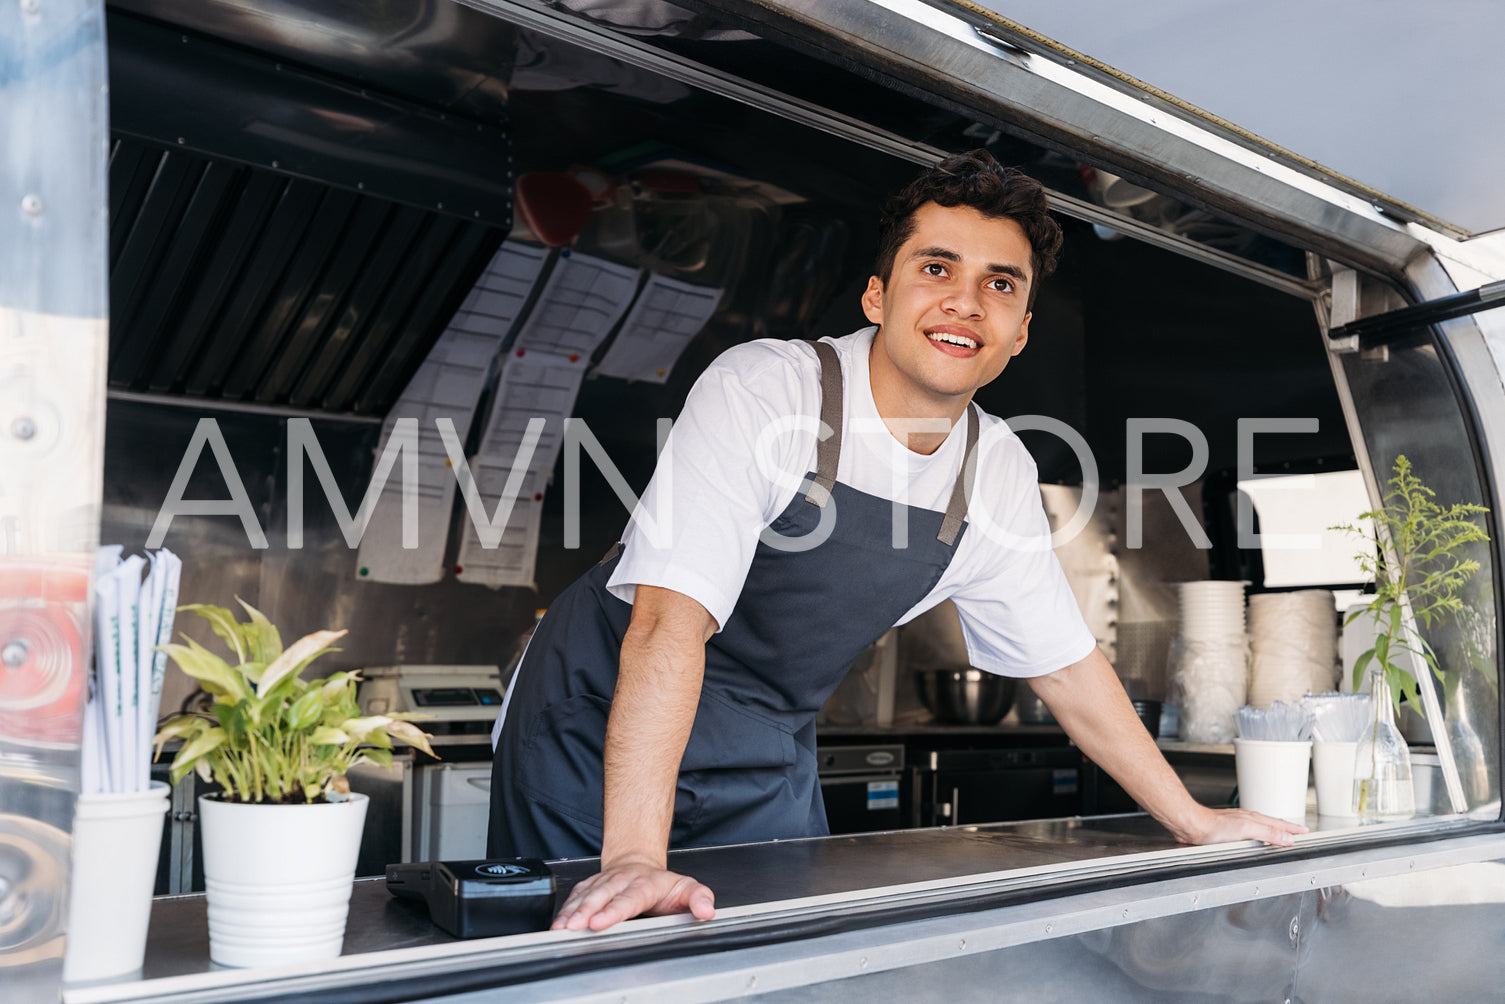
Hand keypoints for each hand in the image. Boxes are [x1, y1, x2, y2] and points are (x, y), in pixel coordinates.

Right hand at [551, 861, 714, 931]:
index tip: (600, 921)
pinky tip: (557, 923)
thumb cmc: (660, 882)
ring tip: (561, 927)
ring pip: (584, 896)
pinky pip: (574, 896)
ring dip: (571, 911)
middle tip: (574, 926)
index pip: (628, 899)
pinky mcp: (588, 885)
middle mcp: (620, 881)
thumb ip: (699, 898)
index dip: (613, 911)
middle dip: (586, 911)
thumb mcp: (686, 887)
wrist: (637, 862)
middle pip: (600, 897)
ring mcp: (602, 882)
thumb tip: (707, 910)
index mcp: (644, 885)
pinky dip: (564, 909)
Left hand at [1175, 806, 1307, 846]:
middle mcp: (1247, 821)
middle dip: (1285, 828)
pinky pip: (1249, 833)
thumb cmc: (1214, 826)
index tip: (1304, 831)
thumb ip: (1268, 833)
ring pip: (1260, 828)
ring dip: (1272, 831)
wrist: (1192, 826)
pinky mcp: (1227, 832)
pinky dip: (1257, 836)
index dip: (1292, 829)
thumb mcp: (1247, 830)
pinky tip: (1253, 839)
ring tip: (1279, 834)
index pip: (1279, 824)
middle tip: (1296, 831)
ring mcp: (1237, 825)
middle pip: (1271, 824)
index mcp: (1254, 820)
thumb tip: (1287, 838)